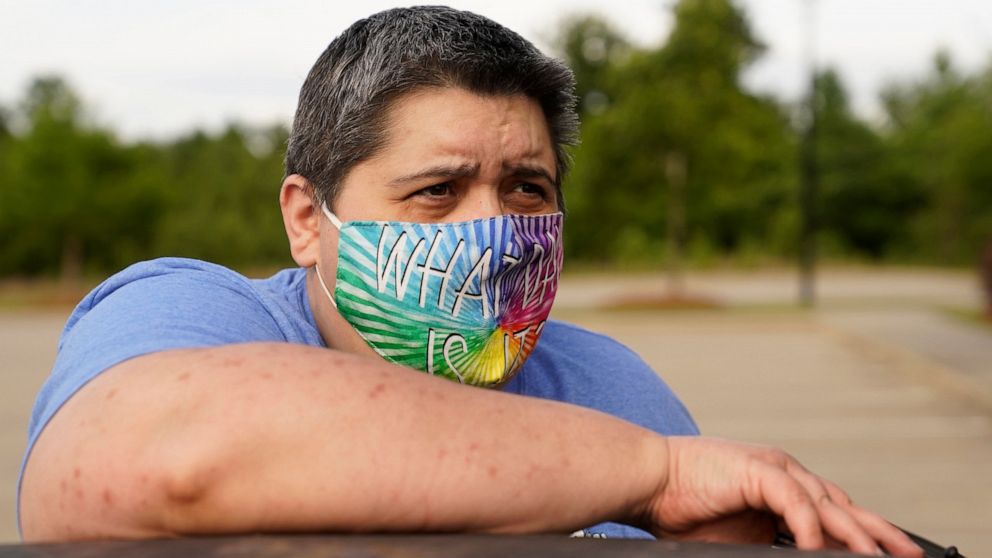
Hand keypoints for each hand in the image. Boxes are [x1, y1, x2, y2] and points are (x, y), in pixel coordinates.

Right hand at [644, 437, 923, 556]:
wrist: (648, 480)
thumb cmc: (682, 508)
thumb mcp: (738, 537)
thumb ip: (771, 547)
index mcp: (782, 486)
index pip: (834, 510)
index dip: (864, 533)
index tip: (888, 556)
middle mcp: (785, 473)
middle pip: (844, 504)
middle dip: (879, 532)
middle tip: (910, 556)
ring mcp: (774, 468)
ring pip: (827, 503)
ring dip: (854, 535)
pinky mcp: (758, 470)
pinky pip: (795, 501)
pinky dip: (809, 528)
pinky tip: (817, 549)